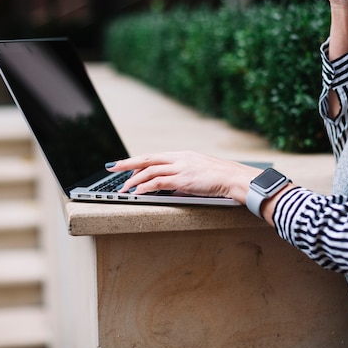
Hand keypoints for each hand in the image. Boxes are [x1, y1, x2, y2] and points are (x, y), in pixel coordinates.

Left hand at [105, 151, 261, 203]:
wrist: (235, 178)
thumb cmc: (222, 177)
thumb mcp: (200, 172)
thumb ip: (185, 176)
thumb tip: (172, 186)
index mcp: (182, 155)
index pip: (154, 156)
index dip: (137, 160)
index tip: (124, 163)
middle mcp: (179, 158)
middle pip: (147, 158)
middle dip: (127, 163)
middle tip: (112, 166)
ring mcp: (181, 168)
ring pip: (150, 170)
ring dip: (134, 180)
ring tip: (123, 188)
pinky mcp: (183, 180)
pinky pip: (158, 182)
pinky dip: (145, 187)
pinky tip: (137, 192)